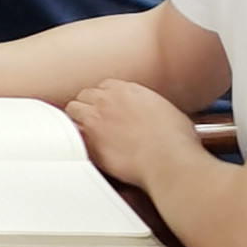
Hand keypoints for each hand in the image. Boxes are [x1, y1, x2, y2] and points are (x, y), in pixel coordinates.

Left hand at [67, 79, 199, 188]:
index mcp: (129, 90)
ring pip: (73, 109)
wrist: (167, 159)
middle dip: (89, 106)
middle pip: (85, 95)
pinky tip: (82, 144)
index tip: (108, 108)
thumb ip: (150, 107)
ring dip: (77, 118)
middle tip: (95, 120)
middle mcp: (108, 99)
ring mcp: (95, 117)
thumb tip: (152, 115)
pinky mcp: (88, 137)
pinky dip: (75, 138)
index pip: (105, 86)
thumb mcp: (168, 112)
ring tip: (85, 129)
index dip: (105, 98)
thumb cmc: (175, 140)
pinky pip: (72, 133)